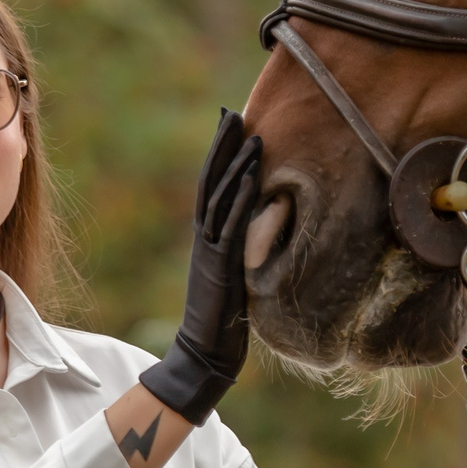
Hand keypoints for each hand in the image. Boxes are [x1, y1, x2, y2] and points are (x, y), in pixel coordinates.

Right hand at [138, 110, 260, 424]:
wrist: (204, 354)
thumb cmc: (223, 322)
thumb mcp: (235, 276)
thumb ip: (241, 252)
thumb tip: (261, 233)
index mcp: (207, 239)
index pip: (211, 188)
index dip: (220, 156)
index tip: (229, 125)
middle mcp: (204, 238)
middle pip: (210, 182)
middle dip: (222, 146)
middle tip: (230, 112)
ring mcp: (210, 250)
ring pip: (219, 197)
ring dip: (234, 163)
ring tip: (248, 133)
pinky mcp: (221, 265)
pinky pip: (231, 223)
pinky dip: (240, 196)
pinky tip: (250, 174)